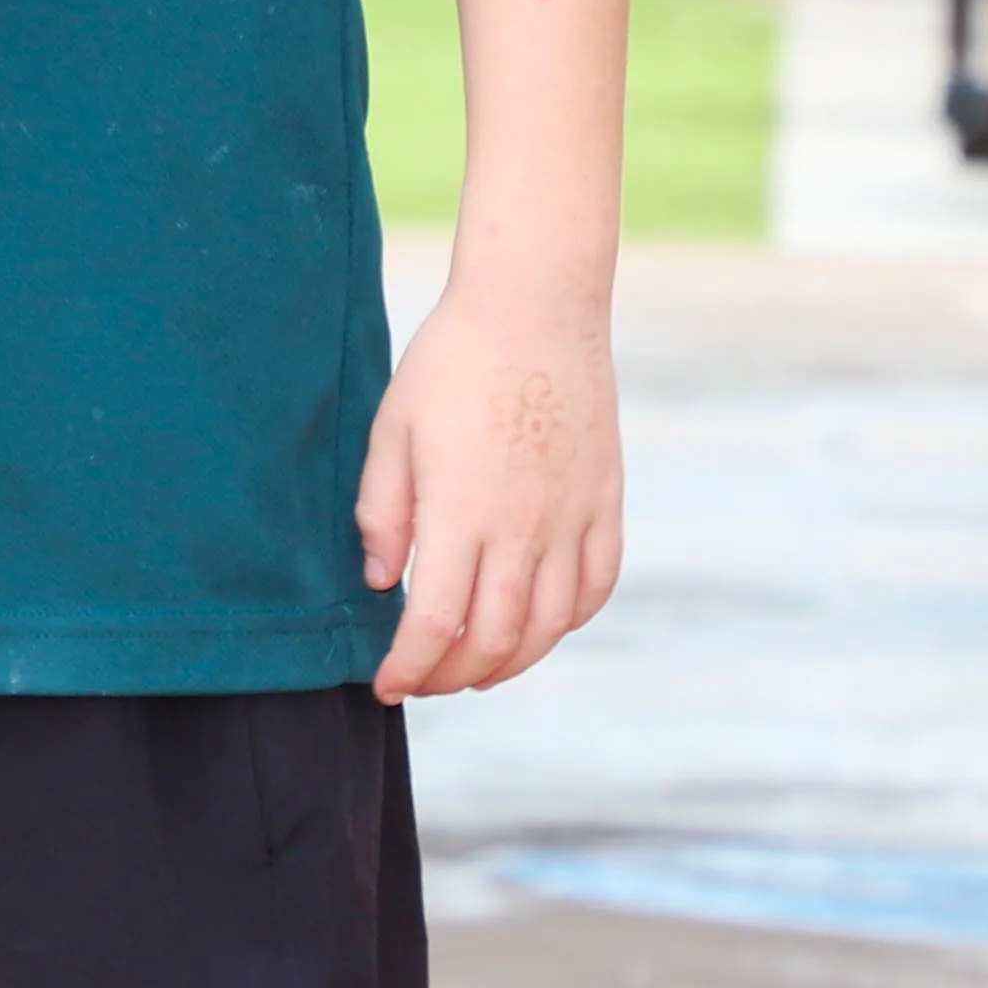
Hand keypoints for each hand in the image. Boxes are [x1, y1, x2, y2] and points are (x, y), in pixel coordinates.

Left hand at [355, 276, 622, 700]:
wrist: (535, 302)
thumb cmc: (452, 360)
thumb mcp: (393, 428)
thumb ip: (383, 512)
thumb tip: (382, 582)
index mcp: (460, 510)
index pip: (434, 623)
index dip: (409, 668)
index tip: (387, 686)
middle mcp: (522, 525)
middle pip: (494, 639)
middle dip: (452, 676)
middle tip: (426, 679)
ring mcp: (572, 516)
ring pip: (549, 626)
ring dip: (511, 663)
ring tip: (478, 668)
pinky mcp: (604, 500)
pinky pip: (596, 586)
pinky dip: (567, 621)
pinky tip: (539, 625)